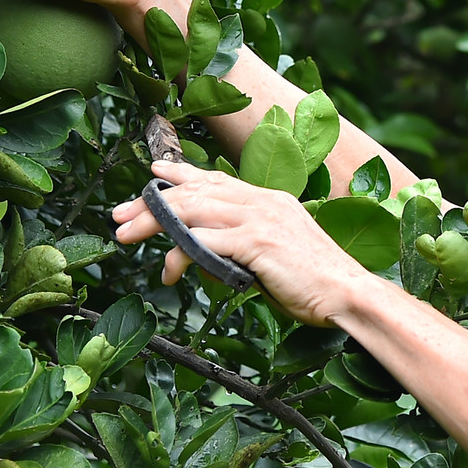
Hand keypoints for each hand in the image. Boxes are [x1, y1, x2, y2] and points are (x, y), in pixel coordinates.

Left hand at [112, 160, 371, 325]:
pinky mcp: (257, 242)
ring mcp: (260, 219)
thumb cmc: (315, 283)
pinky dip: (180, 255)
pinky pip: (205, 242)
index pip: (216, 180)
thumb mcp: (274, 255)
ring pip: (193, 210)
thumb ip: (243, 247)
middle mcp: (262, 201)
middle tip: (119, 215)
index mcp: (269, 200)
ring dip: (154, 223)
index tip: (153, 175)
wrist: (347, 293)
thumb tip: (207, 257)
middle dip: (152, 203)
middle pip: (195, 192)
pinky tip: (168, 271)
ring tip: (127, 237)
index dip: (181, 176)